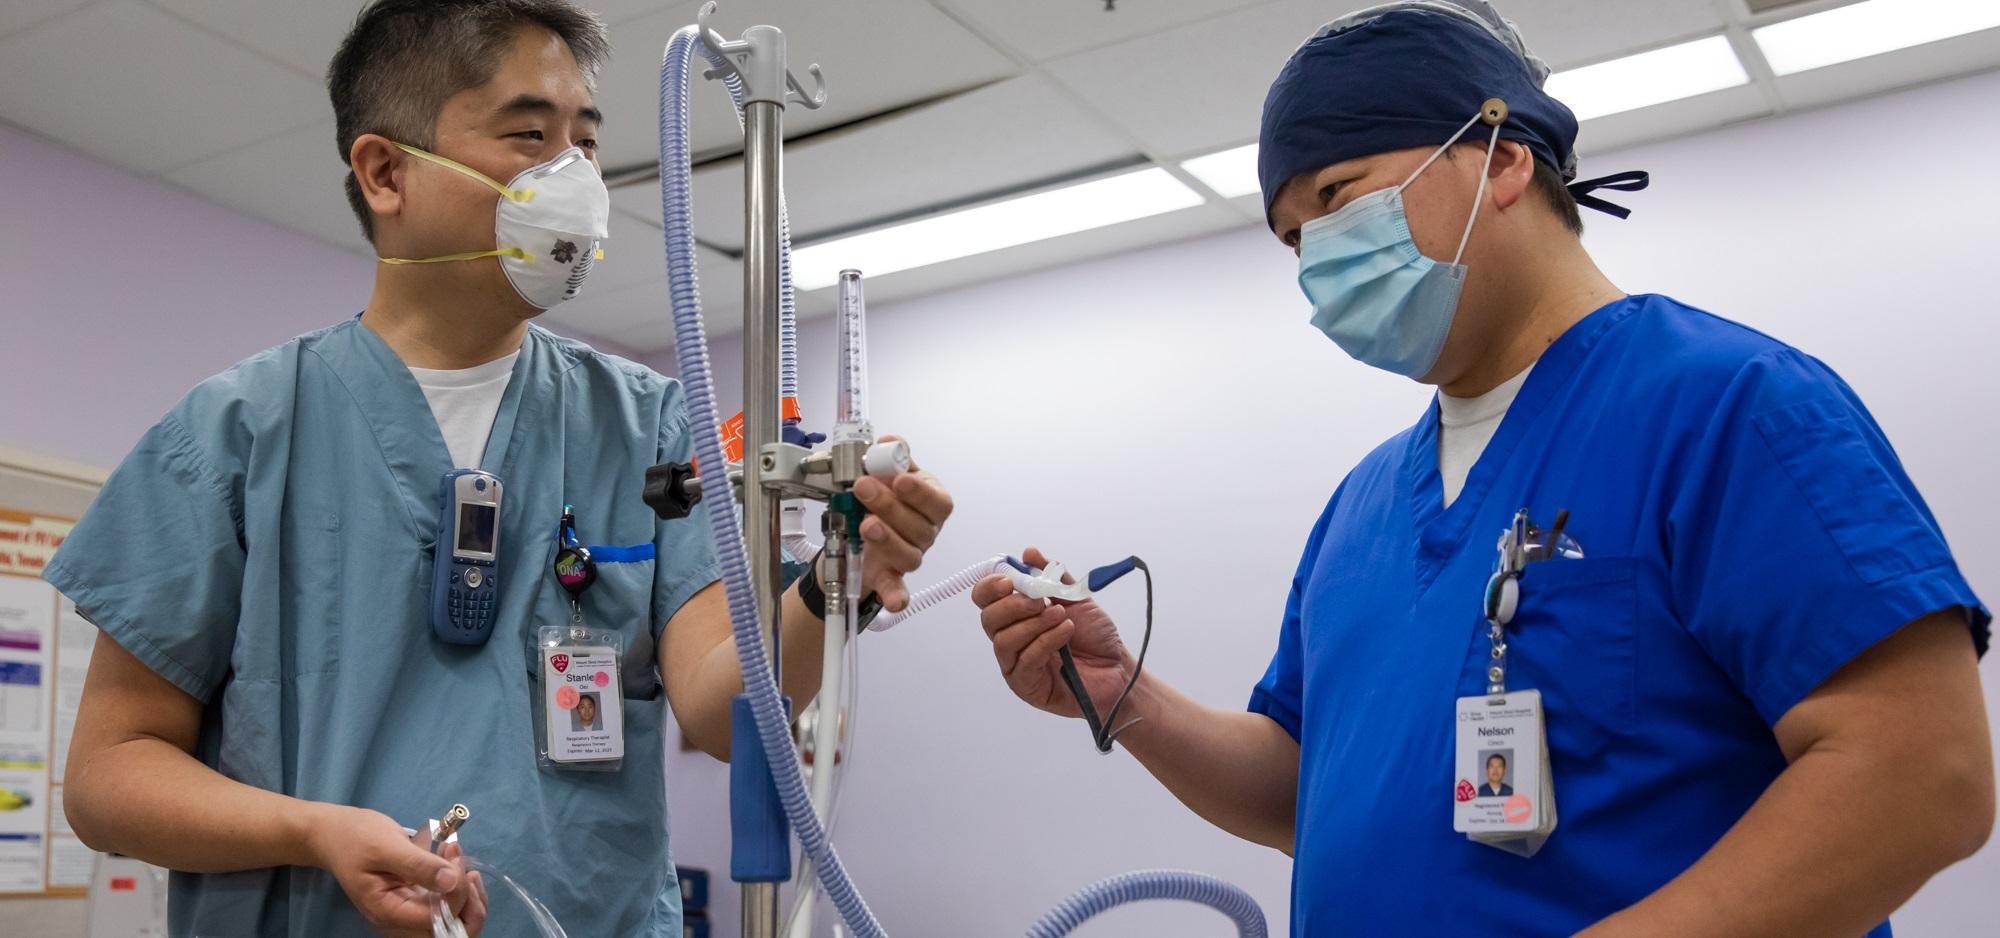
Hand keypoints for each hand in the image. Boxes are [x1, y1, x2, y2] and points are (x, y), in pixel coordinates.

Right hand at [305, 804, 486, 936]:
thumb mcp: (386, 847)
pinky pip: (446, 903)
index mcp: (389, 912)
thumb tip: (452, 881)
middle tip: (467, 866)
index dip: (456, 894)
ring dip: (466, 891)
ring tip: (458, 856)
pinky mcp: (416, 897)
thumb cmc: (354, 838)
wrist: (335, 833)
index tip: (454, 857)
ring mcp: (409, 909)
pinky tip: (454, 856)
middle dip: (470, 902)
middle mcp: (401, 919)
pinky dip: (457, 883)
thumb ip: (418, 865)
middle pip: (449, 932)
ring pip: (453, 919)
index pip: (436, 920)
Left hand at [848, 436, 952, 611]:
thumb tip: (889, 442)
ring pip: (909, 555)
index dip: (921, 492)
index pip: (938, 501)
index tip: (899, 480)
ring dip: (887, 539)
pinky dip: (896, 596)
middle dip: (890, 506)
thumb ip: (888, 459)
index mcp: (931, 504)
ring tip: (865, 523)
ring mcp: (911, 555)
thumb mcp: (884, 474)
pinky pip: (898, 590)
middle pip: (920, 527)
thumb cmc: (880, 499)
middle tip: (863, 488)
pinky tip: (894, 601)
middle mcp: (926, 532)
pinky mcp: (890, 577)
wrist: (857, 530)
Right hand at [971, 546, 1133, 718]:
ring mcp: (1016, 665)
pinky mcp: (1026, 686)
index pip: (986, 600)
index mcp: (1016, 616)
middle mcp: (1011, 639)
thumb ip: (1052, 576)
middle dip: (1013, 605)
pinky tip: (1066, 632)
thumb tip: (1029, 552)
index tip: (1009, 580)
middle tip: (1040, 602)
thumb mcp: (1075, 598)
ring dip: (1034, 623)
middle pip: (988, 619)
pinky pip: (1025, 660)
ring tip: (1061, 616)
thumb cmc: (1095, 636)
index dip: (990, 587)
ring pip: (1004, 640)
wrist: (1118, 667)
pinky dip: (1046, 641)